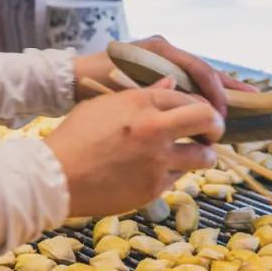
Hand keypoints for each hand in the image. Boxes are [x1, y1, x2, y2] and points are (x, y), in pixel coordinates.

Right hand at [45, 78, 223, 216]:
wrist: (56, 177)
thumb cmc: (74, 137)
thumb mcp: (104, 106)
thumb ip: (142, 95)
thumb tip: (169, 84)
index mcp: (141, 101)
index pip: (187, 95)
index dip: (199, 104)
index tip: (201, 113)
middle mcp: (155, 128)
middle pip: (207, 119)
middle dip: (215, 125)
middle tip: (212, 131)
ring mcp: (157, 160)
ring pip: (203, 156)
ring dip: (204, 155)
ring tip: (197, 156)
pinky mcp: (154, 187)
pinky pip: (178, 178)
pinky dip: (174, 174)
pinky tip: (159, 172)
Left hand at [74, 35, 256, 114]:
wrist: (69, 80)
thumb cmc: (93, 83)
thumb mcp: (127, 88)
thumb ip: (158, 92)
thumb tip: (193, 102)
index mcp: (159, 51)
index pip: (198, 70)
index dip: (215, 92)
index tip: (222, 114)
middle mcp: (163, 51)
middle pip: (204, 69)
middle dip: (228, 86)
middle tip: (255, 100)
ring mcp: (159, 60)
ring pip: (196, 76)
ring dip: (216, 91)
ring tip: (240, 104)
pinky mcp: (154, 71)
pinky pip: (183, 83)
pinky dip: (199, 94)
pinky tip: (209, 110)